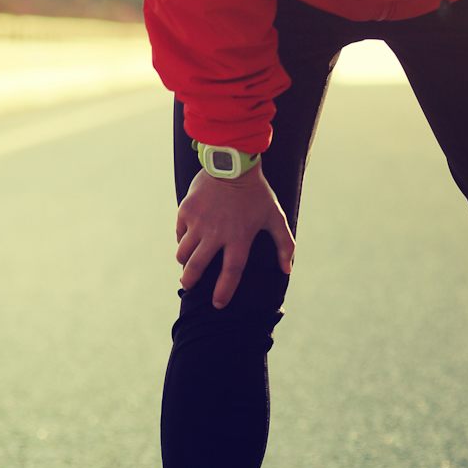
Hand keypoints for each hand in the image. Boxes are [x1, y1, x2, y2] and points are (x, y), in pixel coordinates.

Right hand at [175, 166, 294, 308]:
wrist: (232, 162)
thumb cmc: (257, 192)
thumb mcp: (275, 216)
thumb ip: (284, 244)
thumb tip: (287, 269)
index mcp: (238, 238)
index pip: (231, 273)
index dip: (224, 291)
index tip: (217, 304)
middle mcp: (216, 234)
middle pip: (197, 267)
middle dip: (190, 281)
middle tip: (187, 286)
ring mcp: (198, 223)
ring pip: (183, 253)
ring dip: (184, 261)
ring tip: (186, 263)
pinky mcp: (186, 211)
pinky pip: (179, 232)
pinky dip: (182, 238)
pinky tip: (187, 237)